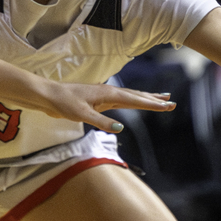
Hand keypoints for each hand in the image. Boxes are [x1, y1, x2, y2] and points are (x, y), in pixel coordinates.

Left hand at [35, 81, 174, 131]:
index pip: (135, 100)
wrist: (48, 96)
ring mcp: (104, 96)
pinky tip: (135, 101)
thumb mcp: (81, 115)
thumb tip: (120, 128)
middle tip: (171, 102)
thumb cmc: (63, 103)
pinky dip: (133, 100)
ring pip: (130, 96)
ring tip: (160, 98)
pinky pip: (121, 101)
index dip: (152, 104)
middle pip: (136, 96)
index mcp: (107, 94)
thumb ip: (100, 122)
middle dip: (154, 100)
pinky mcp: (98, 101)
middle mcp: (108, 92)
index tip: (168, 106)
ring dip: (145, 98)